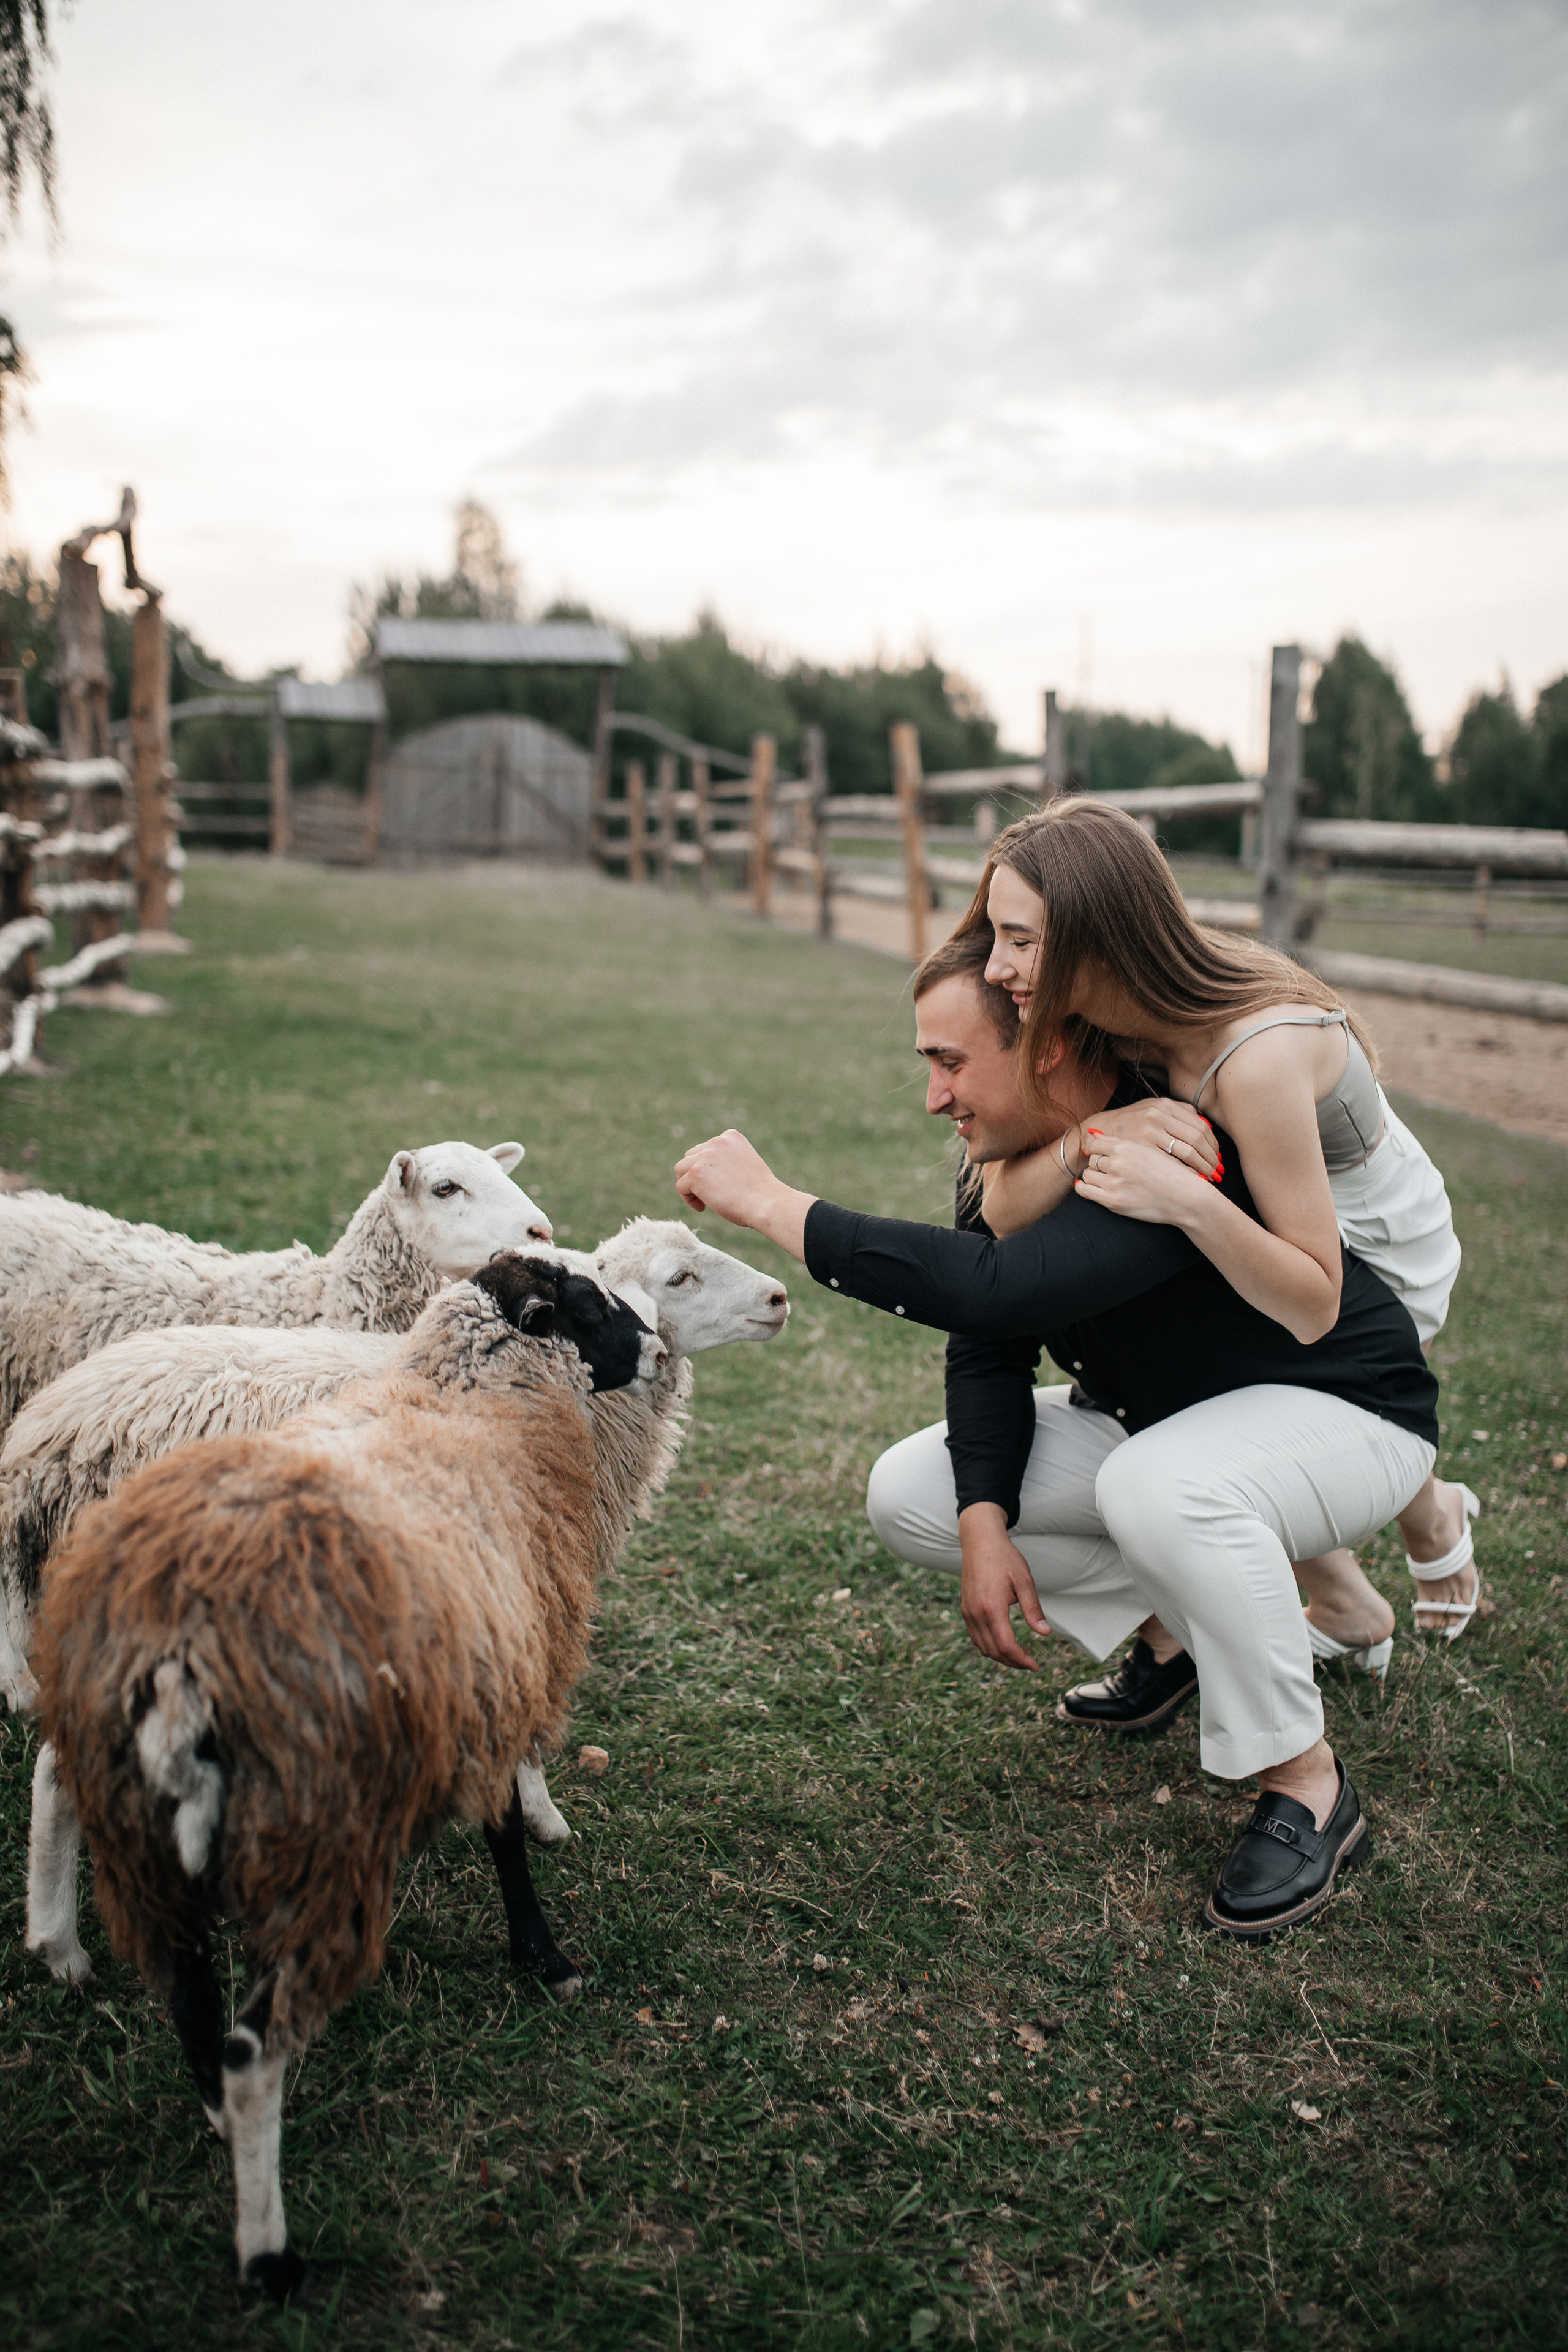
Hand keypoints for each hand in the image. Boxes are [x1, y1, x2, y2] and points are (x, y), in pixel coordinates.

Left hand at [673, 1130, 816, 1261]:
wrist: (766, 1203)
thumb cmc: (760, 1193)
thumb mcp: (743, 1165)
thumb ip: (724, 1161)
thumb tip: (703, 1172)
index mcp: (731, 1137)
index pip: (706, 1148)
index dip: (707, 1168)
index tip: (718, 1185)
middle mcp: (717, 1141)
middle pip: (690, 1156)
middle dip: (695, 1175)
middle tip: (708, 1194)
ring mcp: (705, 1156)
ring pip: (681, 1169)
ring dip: (689, 1185)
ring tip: (703, 1200)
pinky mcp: (696, 1173)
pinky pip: (681, 1186)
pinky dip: (688, 1199)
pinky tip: (702, 1208)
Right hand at [959, 1504, 1050, 1670]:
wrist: (980, 1540)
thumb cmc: (1004, 1557)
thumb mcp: (1024, 1581)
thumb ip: (1033, 1609)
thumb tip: (1045, 1633)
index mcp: (992, 1607)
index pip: (1006, 1645)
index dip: (1021, 1660)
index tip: (1035, 1664)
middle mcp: (976, 1613)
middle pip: (993, 1651)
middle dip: (1013, 1662)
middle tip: (1030, 1661)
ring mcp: (968, 1612)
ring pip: (982, 1646)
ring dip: (1001, 1656)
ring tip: (1019, 1653)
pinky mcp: (965, 1608)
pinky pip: (975, 1636)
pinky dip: (989, 1646)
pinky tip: (1003, 1641)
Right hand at [1074, 1097, 1222, 1182]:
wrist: (1096, 1131)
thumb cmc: (1129, 1124)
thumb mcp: (1152, 1109)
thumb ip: (1177, 1113)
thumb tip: (1205, 1124)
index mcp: (1165, 1105)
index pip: (1200, 1126)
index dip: (1213, 1145)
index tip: (1218, 1157)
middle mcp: (1158, 1115)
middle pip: (1197, 1139)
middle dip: (1211, 1158)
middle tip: (1218, 1171)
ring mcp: (1148, 1132)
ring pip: (1187, 1152)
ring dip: (1202, 1167)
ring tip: (1209, 1177)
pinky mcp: (1140, 1149)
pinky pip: (1170, 1164)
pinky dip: (1185, 1173)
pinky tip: (1192, 1180)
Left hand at [1074, 1132, 1216, 1225]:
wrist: (1186, 1198)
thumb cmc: (1169, 1174)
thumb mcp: (1146, 1151)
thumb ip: (1119, 1142)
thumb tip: (1093, 1133)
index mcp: (1126, 1147)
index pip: (1095, 1144)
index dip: (1096, 1149)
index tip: (1100, 1155)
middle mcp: (1118, 1163)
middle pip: (1092, 1159)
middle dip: (1098, 1164)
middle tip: (1108, 1170)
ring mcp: (1114, 1182)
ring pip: (1088, 1174)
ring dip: (1094, 1177)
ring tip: (1107, 1181)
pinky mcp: (1113, 1201)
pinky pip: (1084, 1191)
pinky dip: (1083, 1188)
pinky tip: (1090, 1188)